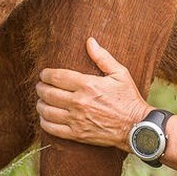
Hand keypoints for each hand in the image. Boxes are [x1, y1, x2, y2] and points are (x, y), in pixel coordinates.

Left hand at [36, 37, 150, 149]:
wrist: (136, 126)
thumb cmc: (129, 98)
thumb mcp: (120, 74)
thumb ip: (103, 57)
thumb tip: (90, 41)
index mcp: (88, 85)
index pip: (57, 77)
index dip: (46, 74)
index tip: (44, 74)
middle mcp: (79, 102)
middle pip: (48, 93)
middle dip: (40, 88)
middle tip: (40, 86)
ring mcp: (76, 119)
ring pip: (47, 111)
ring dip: (40, 104)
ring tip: (41, 100)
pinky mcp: (77, 134)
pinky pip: (52, 128)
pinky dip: (44, 121)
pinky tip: (46, 117)